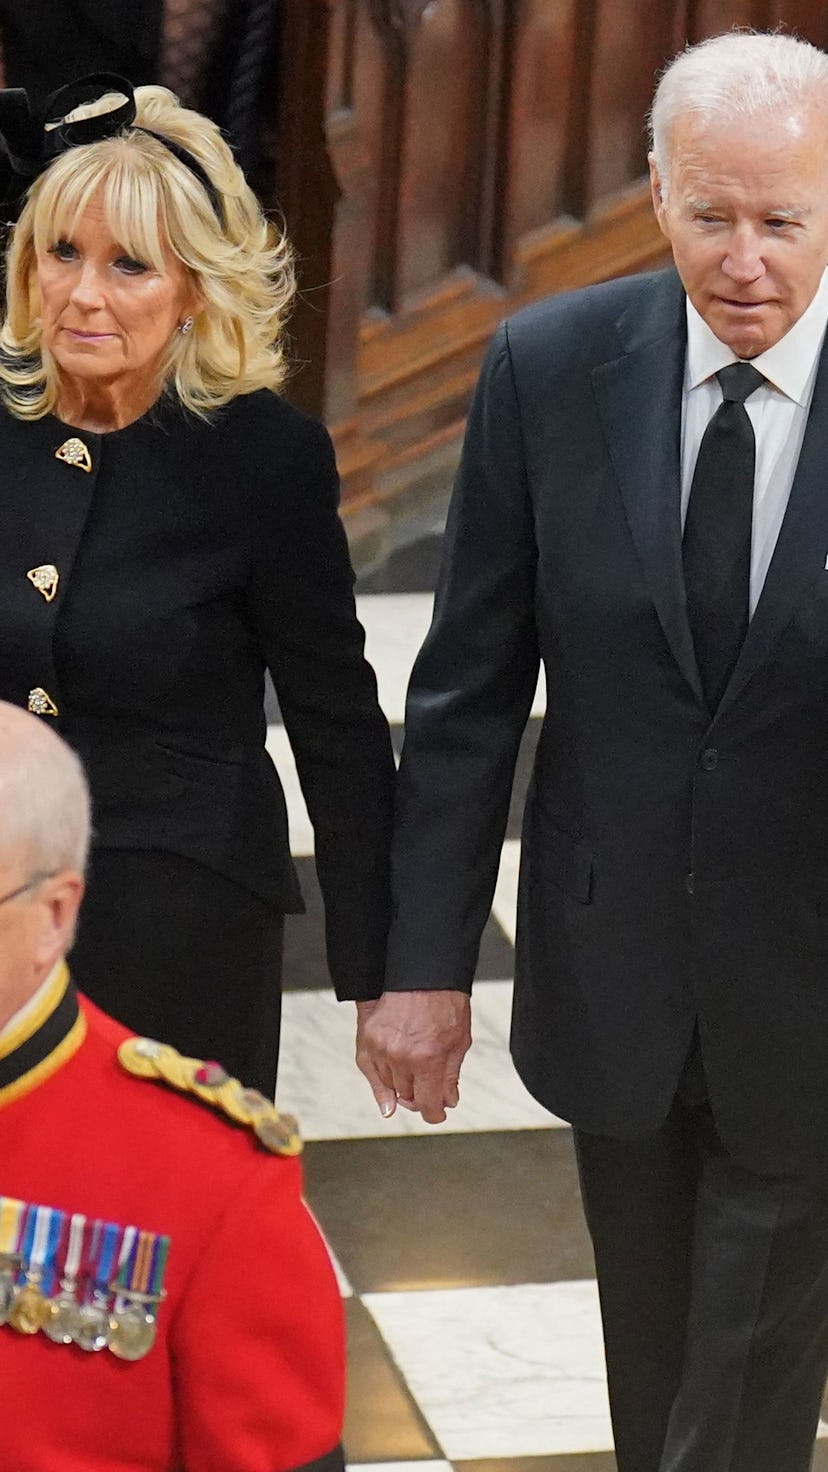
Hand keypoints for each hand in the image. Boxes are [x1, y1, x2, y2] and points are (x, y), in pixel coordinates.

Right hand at [355, 990, 470, 1123]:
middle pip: (407, 1097)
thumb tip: (448, 1101)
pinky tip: (390, 1085)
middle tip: (430, 1094)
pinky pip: (371, 1070)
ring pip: (389, 1086)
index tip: (439, 1113)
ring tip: (415, 1081)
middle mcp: (401, 1057)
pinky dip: (381, 1079)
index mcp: (427, 1060)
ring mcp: (381, 1048)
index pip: (428, 1104)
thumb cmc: (445, 1002)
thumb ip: (451, 1076)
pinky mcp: (368, 1038)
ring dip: (402, 1088)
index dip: (435, 1113)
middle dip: (421, 1099)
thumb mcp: (459, 1041)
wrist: (423, 973)